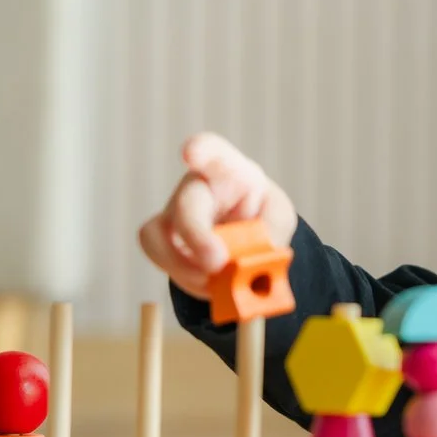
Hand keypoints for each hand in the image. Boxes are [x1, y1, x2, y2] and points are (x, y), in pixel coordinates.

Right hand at [138, 133, 296, 299]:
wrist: (245, 234)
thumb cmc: (260, 214)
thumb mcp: (279, 217)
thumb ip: (271, 232)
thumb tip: (248, 260)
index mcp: (227, 170)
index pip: (211, 150)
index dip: (201, 150)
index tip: (191, 152)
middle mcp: (194, 187)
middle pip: (186, 204)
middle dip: (198, 237)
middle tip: (217, 263)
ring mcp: (172, 214)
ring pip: (158, 238)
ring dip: (189, 269)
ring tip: (219, 282)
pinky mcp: (161, 242)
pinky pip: (162, 262)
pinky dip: (188, 281)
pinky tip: (210, 285)